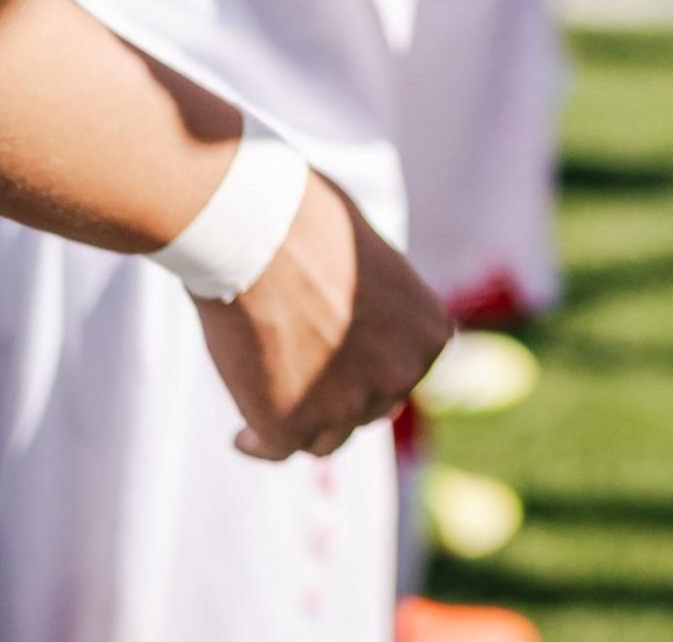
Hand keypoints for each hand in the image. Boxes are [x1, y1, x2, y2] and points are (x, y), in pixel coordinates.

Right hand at [191, 169, 452, 460]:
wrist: (258, 233)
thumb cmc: (309, 222)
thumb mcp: (370, 258)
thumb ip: (377, 302)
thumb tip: (361, 320)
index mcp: (430, 334)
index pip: (402, 371)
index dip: (371, 368)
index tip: (342, 363)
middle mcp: (400, 377)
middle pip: (368, 407)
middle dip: (340, 394)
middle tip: (302, 379)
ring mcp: (347, 407)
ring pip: (325, 437)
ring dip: (303, 424)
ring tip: (268, 406)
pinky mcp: (291, 425)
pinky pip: (277, 450)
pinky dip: (259, 444)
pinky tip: (241, 436)